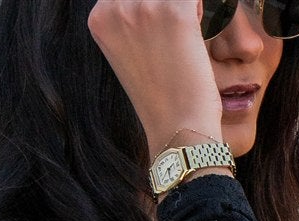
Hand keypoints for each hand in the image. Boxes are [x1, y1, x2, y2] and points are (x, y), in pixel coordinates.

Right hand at [88, 0, 225, 160]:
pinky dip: (199, 11)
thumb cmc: (159, 97)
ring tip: (181, 39)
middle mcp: (115, 7)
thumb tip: (149, 1)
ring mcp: (144, 8)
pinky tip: (193, 40)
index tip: (156, 31)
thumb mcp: (128, 53)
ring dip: (182, 7)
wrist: (176, 131)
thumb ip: (129, 20)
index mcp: (99, 17)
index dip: (149, 7)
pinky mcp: (175, 12)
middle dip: (167, 5)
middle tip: (171, 37)